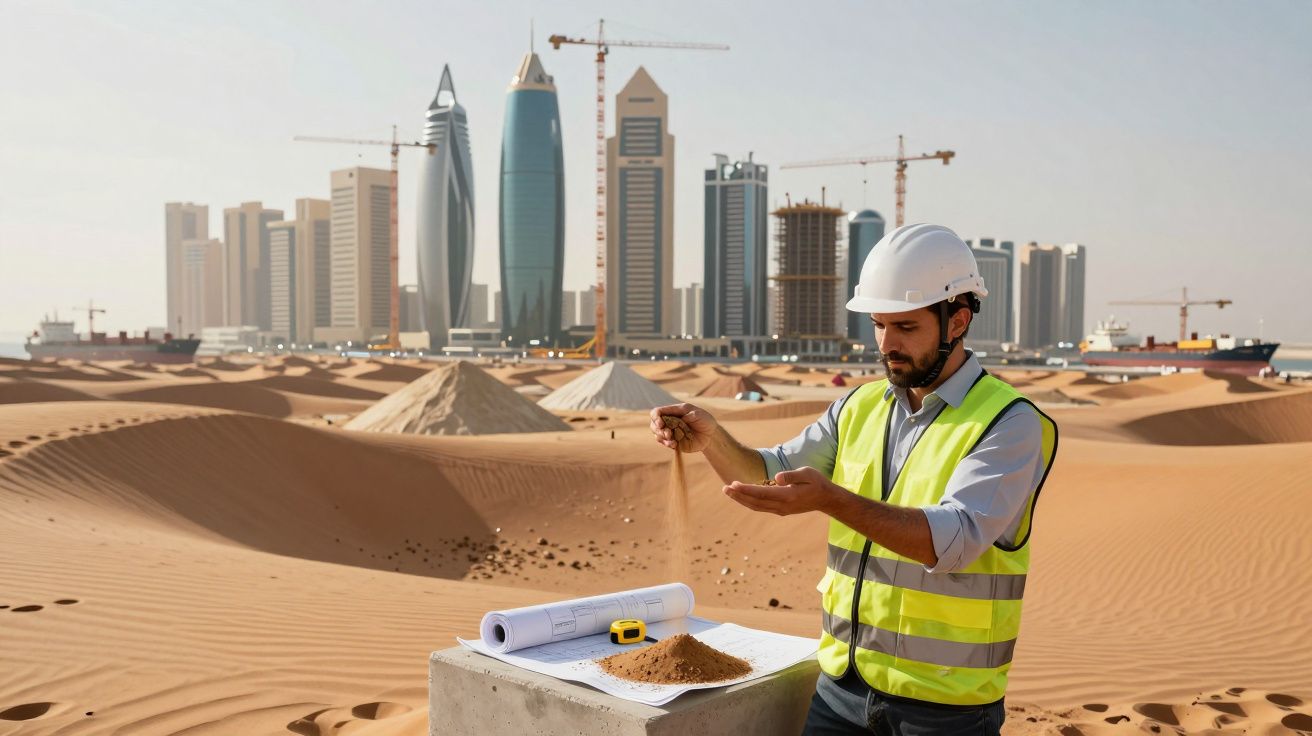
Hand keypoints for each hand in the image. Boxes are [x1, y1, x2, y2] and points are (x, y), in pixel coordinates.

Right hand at [649, 403, 717, 452]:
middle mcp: (669, 421)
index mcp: (673, 411)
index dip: (656, 417)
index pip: (657, 412)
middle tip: (668, 434)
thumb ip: (691, 415)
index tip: (660, 424)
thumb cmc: (705, 420)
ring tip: (672, 440)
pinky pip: (665, 443)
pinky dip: (667, 444)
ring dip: (662, 437)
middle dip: (658, 429)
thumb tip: (682, 419)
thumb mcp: (700, 414)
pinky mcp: (673, 442)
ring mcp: (670, 432)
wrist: (711, 435)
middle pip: (654, 424)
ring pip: (657, 434)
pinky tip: (674, 444)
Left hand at [723, 466, 843, 516]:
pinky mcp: (780, 510)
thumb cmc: (817, 482)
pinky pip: (761, 507)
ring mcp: (780, 510)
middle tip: (724, 488)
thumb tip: (777, 477)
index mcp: (787, 496)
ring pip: (756, 506)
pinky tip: (741, 496)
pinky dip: (749, 502)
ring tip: (729, 492)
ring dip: (741, 500)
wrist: (826, 499)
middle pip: (755, 502)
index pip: (762, 493)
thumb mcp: (808, 473)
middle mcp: (782, 506)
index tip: (733, 484)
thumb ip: (792, 475)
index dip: (746, 489)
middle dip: (739, 495)